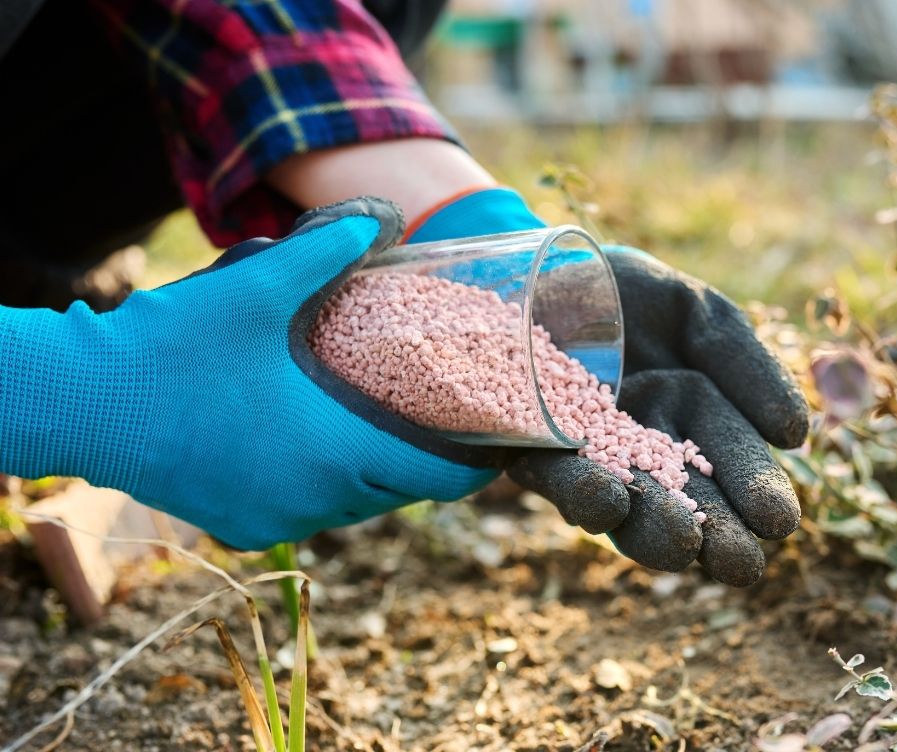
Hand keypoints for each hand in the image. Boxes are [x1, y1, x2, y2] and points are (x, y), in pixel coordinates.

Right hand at [0, 198, 499, 548]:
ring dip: (376, 473)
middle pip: (400, 492)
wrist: (80, 401)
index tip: (499, 444)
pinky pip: (310, 512)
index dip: (476, 465)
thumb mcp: (257, 286)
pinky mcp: (242, 524)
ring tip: (384, 426)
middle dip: (427, 463)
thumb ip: (327, 249)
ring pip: (355, 505)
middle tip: (442, 420)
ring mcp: (275, 519)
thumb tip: (384, 215)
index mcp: (334, 449)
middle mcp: (314, 499)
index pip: (436, 478)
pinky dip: (328, 484)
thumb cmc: (172, 347)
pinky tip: (320, 445)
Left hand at [409, 189, 808, 585]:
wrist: (534, 267)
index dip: (755, 492)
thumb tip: (796, 434)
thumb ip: (744, 363)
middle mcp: (642, 451)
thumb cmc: (623, 293)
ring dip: (653, 528)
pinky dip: (582, 492)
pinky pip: (556, 477)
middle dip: (713, 533)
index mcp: (692, 420)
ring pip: (625, 505)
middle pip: (685, 501)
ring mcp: (587, 458)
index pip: (732, 464)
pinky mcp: (528, 451)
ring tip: (682, 544)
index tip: (779, 522)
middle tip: (741, 564)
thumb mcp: (696, 315)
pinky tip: (608, 500)